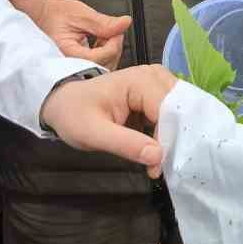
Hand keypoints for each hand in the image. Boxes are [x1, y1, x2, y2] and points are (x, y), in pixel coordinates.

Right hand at [10, 0, 129, 69]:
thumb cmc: (49, 14)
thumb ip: (103, 22)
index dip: (114, 42)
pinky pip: (94, 69)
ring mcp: (69, 70)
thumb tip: (124, 23)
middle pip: (104, 67)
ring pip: (101, 70)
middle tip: (111, 32)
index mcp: (65, 54)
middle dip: (113, 48)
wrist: (33, 16)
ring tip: (102, 37)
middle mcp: (65, 67)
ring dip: (108, 53)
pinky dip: (102, 56)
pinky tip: (98, 45)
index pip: (102, 57)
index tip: (116, 31)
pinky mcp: (72, 70)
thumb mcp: (78, 13)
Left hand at [39, 64, 177, 178]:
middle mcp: (155, 76)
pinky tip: (160, 150)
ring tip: (160, 161)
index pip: (168, 110)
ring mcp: (158, 82)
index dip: (168, 139)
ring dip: (173, 137)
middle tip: (161, 167)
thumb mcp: (92, 134)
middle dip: (174, 139)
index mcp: (140, 80)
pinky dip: (168, 133)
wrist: (62, 103)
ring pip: (180, 112)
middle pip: (179, 109)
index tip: (159, 167)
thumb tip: (158, 156)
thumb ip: (125, 144)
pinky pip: (173, 113)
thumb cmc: (74, 115)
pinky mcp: (158, 93)